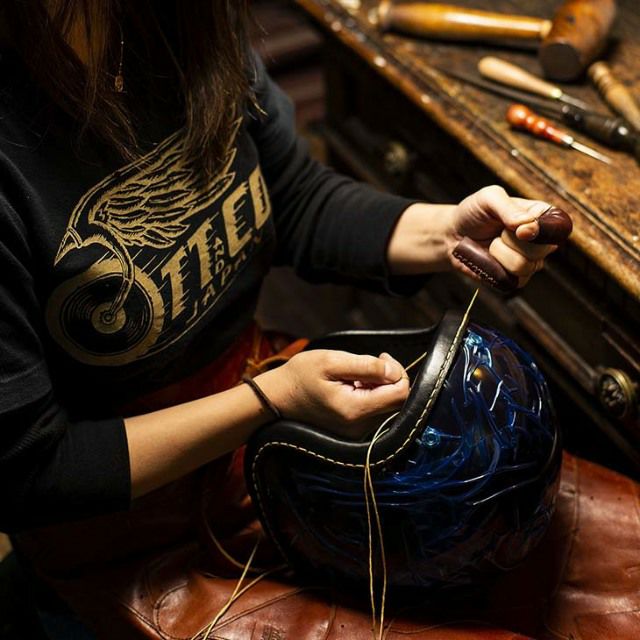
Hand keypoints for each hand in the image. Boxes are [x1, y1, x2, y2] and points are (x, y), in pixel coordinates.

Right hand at [256, 350, 409, 437]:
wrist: (276, 398)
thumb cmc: (300, 376)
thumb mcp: (331, 361)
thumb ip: (366, 366)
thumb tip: (394, 370)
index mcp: (355, 410)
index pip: (400, 394)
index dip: (398, 372)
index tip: (382, 357)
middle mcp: (360, 428)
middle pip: (397, 402)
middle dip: (390, 378)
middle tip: (370, 363)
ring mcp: (357, 433)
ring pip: (388, 407)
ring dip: (380, 387)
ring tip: (357, 375)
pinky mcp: (354, 432)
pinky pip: (376, 412)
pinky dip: (372, 396)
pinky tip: (354, 386)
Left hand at [449, 185, 557, 287]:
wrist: (453, 235)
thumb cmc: (473, 213)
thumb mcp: (488, 198)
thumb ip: (508, 207)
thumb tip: (528, 226)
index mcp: (542, 216)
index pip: (560, 227)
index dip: (542, 231)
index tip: (520, 229)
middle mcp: (541, 241)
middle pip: (542, 249)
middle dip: (511, 240)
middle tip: (498, 232)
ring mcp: (530, 262)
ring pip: (525, 266)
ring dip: (499, 254)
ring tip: (492, 244)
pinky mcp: (516, 280)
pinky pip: (512, 280)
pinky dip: (494, 268)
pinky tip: (489, 258)